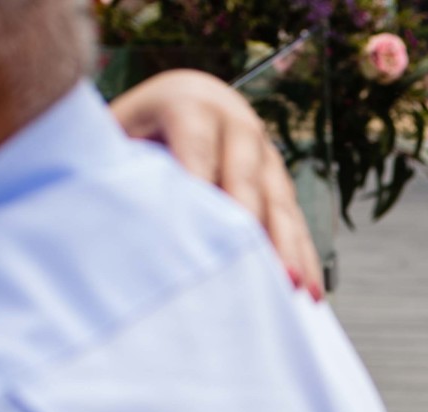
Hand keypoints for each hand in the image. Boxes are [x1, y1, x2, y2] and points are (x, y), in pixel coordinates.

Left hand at [110, 70, 323, 300]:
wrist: (179, 103)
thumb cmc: (136, 131)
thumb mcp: (118, 135)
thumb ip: (122, 166)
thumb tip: (126, 222)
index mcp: (190, 104)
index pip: (196, 146)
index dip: (200, 185)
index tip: (199, 232)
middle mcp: (236, 124)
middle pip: (247, 178)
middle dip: (253, 227)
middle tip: (259, 266)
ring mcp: (263, 154)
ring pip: (279, 204)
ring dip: (289, 248)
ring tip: (294, 288)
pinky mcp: (279, 185)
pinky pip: (294, 222)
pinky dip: (302, 257)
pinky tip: (309, 291)